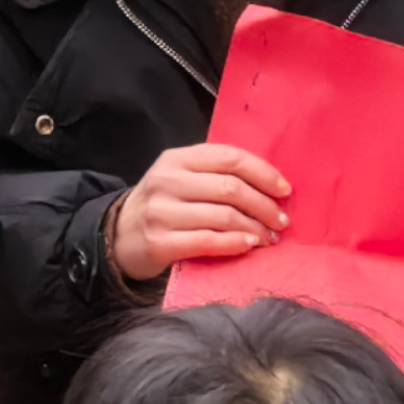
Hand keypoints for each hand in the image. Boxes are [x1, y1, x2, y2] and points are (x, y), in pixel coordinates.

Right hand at [107, 143, 290, 284]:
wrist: (118, 237)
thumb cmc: (162, 206)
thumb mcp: (180, 179)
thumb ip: (214, 174)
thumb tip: (270, 185)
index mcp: (176, 159)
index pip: (229, 158)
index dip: (263, 173)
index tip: (285, 190)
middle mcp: (167, 181)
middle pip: (230, 188)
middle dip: (264, 206)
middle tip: (281, 221)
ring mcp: (161, 212)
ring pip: (222, 216)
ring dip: (254, 228)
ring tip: (269, 237)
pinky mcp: (160, 242)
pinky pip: (207, 241)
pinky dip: (234, 244)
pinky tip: (248, 245)